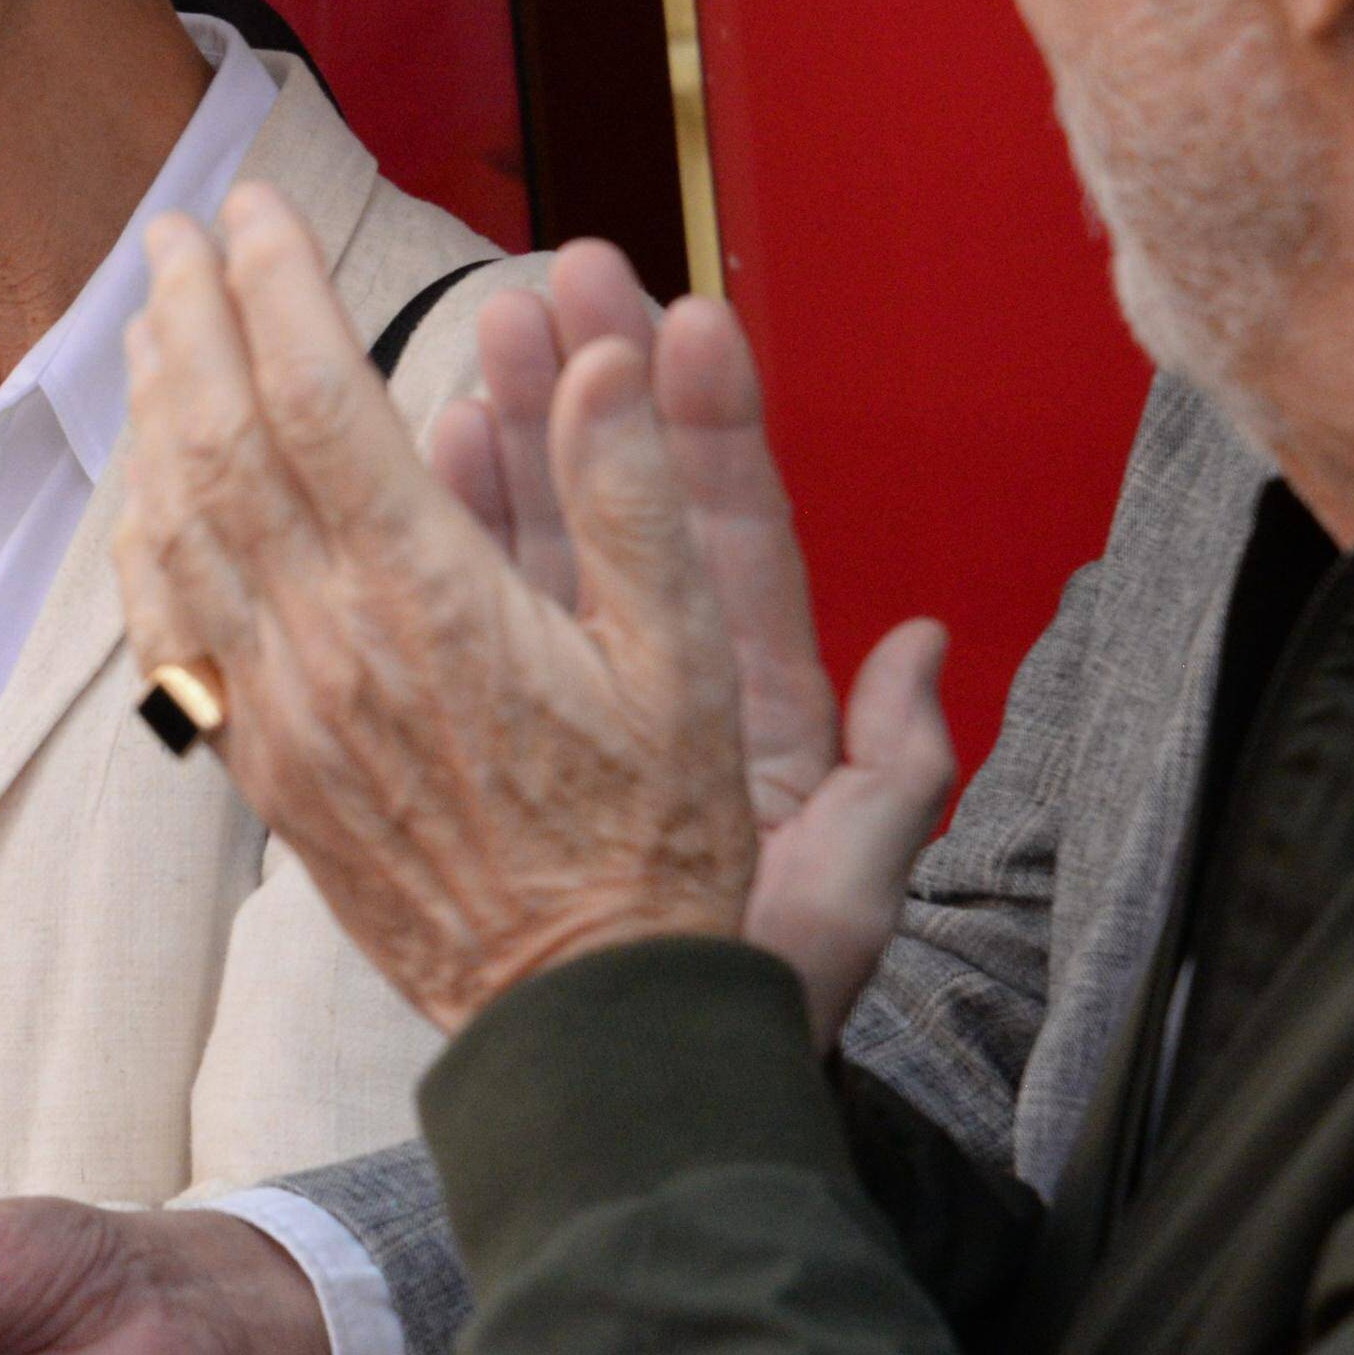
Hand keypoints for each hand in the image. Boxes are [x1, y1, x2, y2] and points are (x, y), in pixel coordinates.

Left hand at [116, 191, 766, 1029]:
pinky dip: (149, 532)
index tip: (255, 210)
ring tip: (158, 327)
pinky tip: (153, 486)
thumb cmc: (651, 841)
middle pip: (219, 442)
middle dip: (191, 319)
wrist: (581, 1013)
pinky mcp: (261, 768)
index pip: (315, 398)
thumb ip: (634, 494)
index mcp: (428, 598)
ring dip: (159, 412)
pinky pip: (173, 625)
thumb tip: (600, 352)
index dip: (276, 287)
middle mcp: (329, 646)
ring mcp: (279, 711)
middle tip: (176, 234)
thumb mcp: (684, 659)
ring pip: (178, 527)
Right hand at [417, 247, 956, 1044]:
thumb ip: (896, 770)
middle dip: (593, 382)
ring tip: (486, 330)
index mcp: (746, 703)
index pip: (729, 534)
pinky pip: (463, 612)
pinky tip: (424, 451)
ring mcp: (565, 697)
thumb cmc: (751, 992)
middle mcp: (655, 683)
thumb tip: (929, 646)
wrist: (641, 1081)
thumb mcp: (852, 884)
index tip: (687, 321)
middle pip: (621, 506)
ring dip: (511, 430)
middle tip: (560, 274)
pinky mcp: (493, 726)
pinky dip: (444, 532)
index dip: (709, 428)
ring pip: (533, 541)